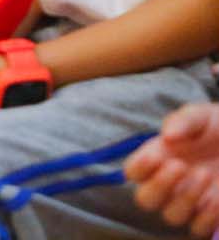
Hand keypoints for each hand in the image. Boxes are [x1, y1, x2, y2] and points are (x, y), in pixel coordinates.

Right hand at [127, 104, 218, 235]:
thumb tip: (168, 136)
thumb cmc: (215, 126)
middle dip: (161, 186)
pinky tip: (217, 196)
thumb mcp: (200, 116)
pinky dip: (206, 216)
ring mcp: (188, 202)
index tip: (155, 155)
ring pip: (172, 216)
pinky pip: (198, 228)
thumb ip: (183, 121)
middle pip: (146, 200)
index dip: (138, 167)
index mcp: (156, 158)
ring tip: (206, 175)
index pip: (132, 172)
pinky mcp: (208, 215)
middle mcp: (167, 184)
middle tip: (180, 166)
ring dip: (187, 198)